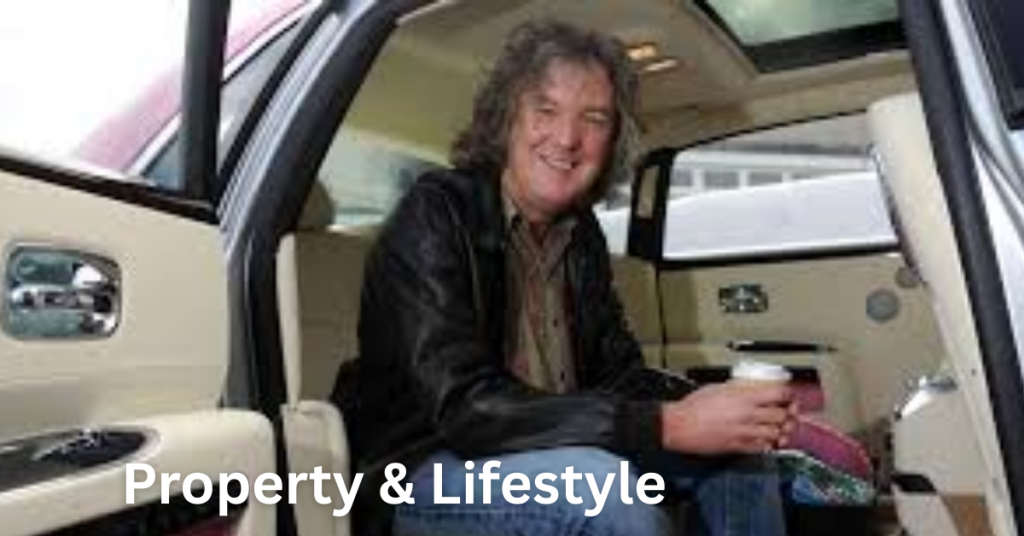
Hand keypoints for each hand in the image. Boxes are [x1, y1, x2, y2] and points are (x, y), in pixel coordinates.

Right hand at [660, 381, 796, 454]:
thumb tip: (748, 387)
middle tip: (789, 412)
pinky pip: (762, 447)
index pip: (779, 394)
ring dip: (780, 431)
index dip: (789, 395)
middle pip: (782, 415)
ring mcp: (745, 433)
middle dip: (789, 414)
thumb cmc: (693, 407)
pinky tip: (766, 440)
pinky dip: (768, 444)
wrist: (681, 426)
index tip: (789, 396)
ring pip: (776, 433)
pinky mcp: (739, 447)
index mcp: (744, 397)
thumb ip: (737, 388)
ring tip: (780, 428)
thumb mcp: (718, 387)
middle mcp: (748, 415)